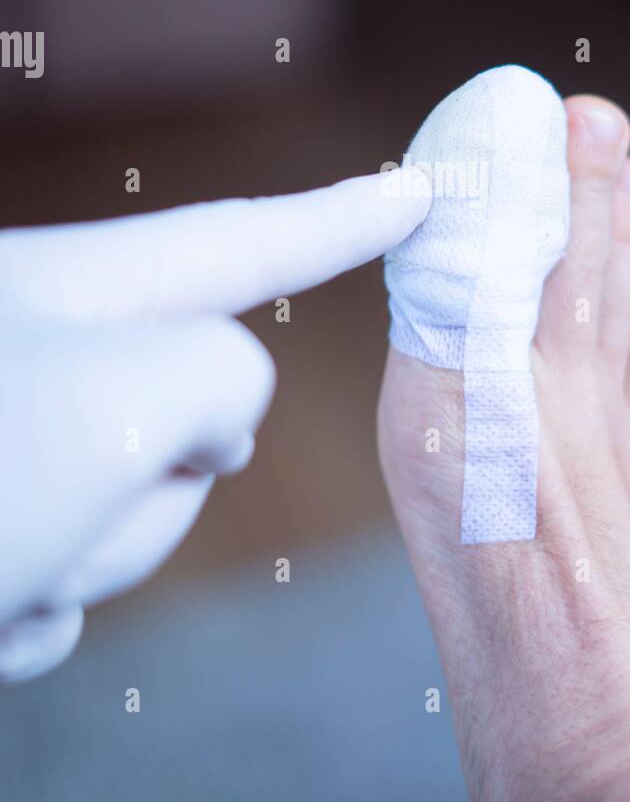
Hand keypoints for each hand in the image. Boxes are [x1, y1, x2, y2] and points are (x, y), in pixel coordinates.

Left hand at [0, 168, 429, 682]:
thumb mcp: (121, 401)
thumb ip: (222, 377)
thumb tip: (206, 418)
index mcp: (65, 288)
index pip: (242, 238)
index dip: (344, 219)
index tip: (415, 188)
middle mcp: (34, 353)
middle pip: (191, 417)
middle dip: (150, 494)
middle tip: (52, 509)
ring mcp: (2, 445)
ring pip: (126, 519)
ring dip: (78, 565)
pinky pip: (53, 582)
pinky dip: (19, 613)